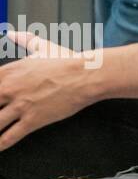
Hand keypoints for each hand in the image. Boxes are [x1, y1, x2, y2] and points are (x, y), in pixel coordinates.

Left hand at [0, 33, 98, 150]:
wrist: (88, 74)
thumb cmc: (67, 60)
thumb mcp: (43, 47)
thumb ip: (25, 41)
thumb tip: (13, 34)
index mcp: (8, 71)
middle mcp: (9, 89)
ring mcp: (20, 105)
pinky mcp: (32, 120)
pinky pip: (9, 137)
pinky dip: (1, 145)